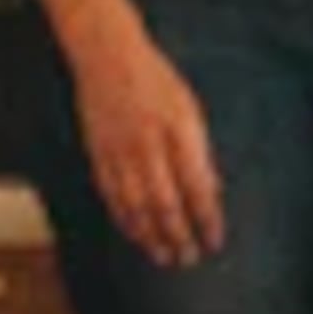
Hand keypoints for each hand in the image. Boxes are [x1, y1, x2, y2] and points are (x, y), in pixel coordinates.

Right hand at [63, 22, 225, 268]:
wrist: (108, 55)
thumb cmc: (156, 78)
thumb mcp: (190, 108)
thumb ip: (200, 151)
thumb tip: (212, 190)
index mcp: (178, 129)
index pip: (197, 186)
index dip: (207, 218)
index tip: (214, 240)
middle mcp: (149, 144)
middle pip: (165, 203)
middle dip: (179, 236)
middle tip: (189, 258)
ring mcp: (120, 151)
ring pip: (136, 206)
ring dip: (151, 236)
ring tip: (164, 255)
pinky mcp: (98, 154)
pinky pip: (112, 196)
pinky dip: (125, 220)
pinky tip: (136, 233)